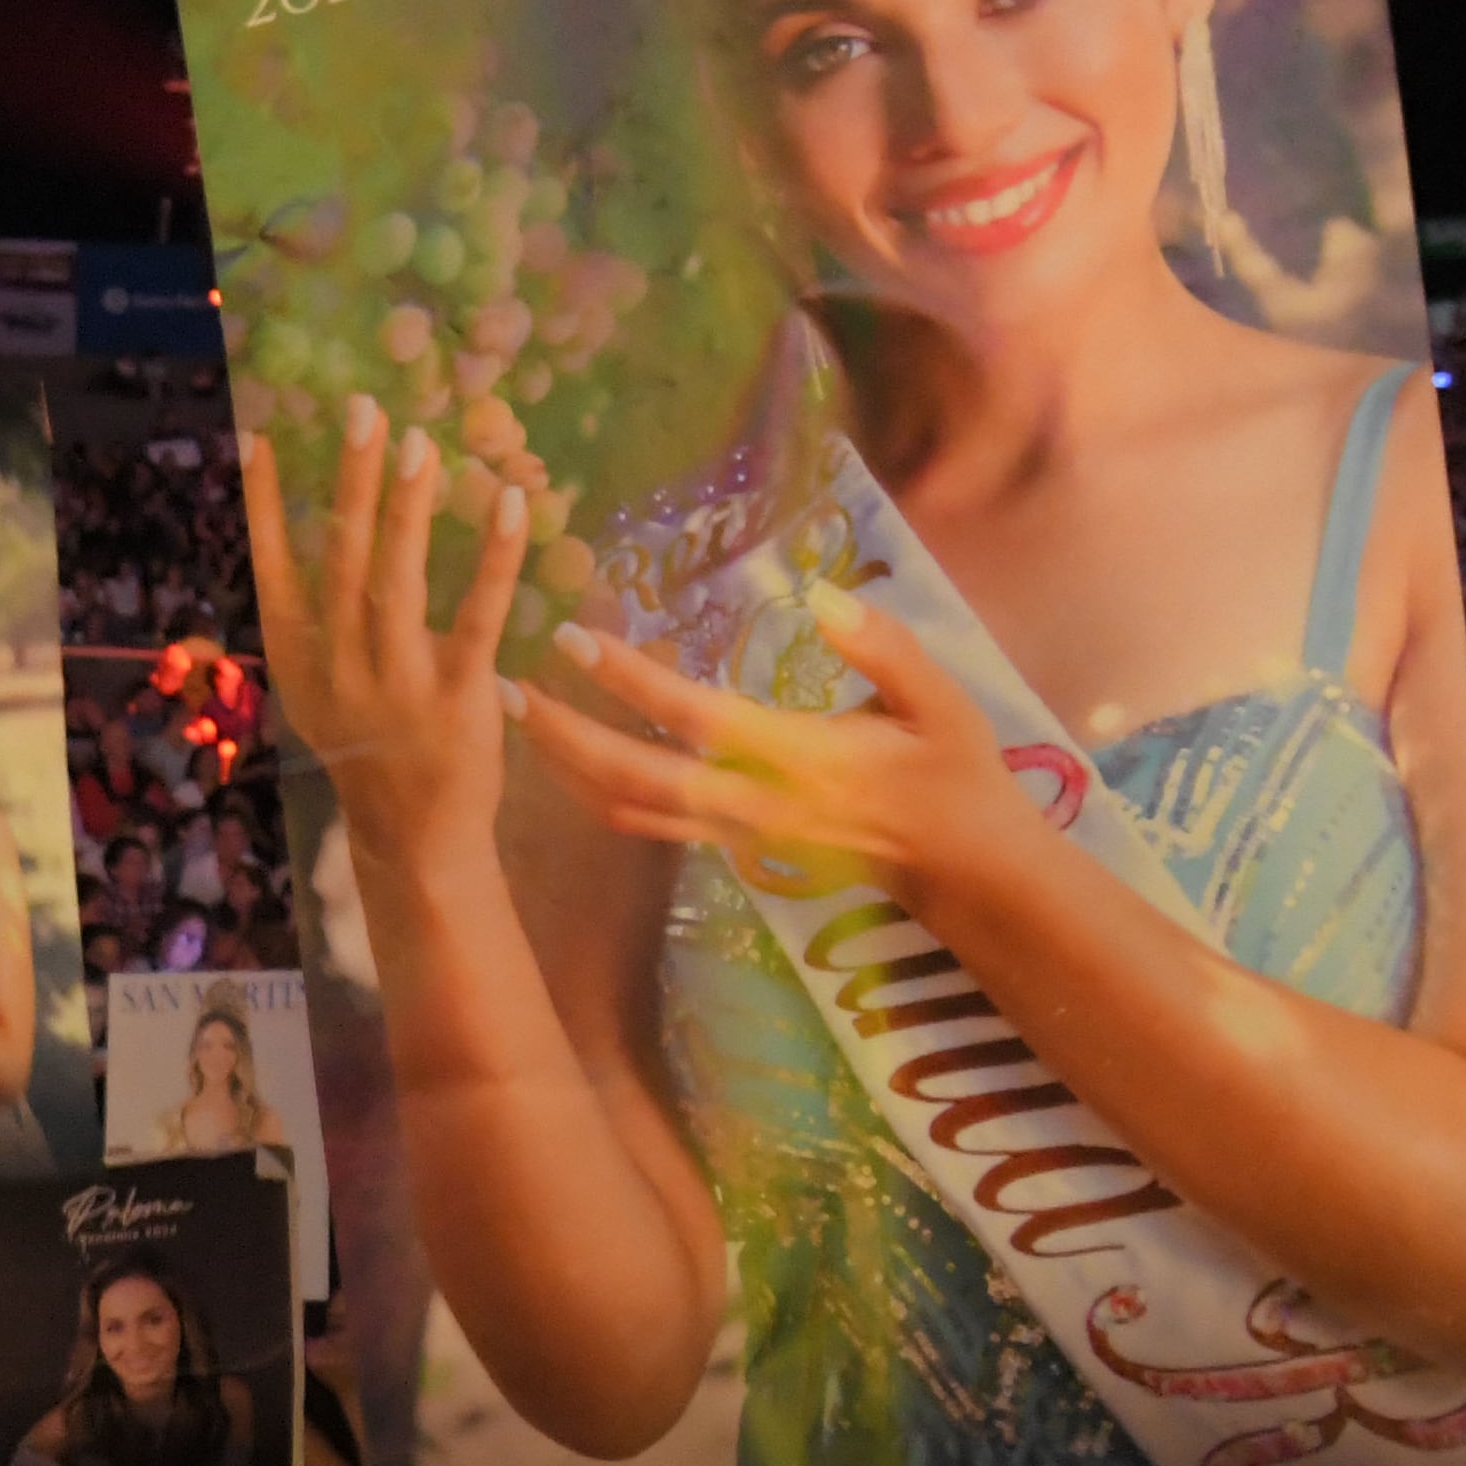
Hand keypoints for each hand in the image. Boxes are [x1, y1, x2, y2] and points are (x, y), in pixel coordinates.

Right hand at [239, 404, 522, 895]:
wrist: (413, 837)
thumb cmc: (370, 750)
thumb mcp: (321, 691)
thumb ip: (319, 622)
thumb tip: (328, 531)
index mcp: (300, 661)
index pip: (273, 571)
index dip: (264, 507)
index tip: (261, 441)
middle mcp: (340, 668)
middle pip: (341, 559)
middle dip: (351, 482)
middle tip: (362, 411)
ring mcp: (397, 684)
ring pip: (396, 581)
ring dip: (406, 506)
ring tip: (418, 441)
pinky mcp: (458, 699)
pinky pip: (476, 617)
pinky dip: (492, 559)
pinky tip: (506, 506)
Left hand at [514, 585, 1042, 912]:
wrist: (963, 870)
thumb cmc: (958, 773)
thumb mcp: (943, 701)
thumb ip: (884, 647)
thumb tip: (822, 595)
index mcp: (803, 759)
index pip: (698, 718)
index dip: (631, 682)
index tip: (574, 640)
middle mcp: (757, 804)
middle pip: (635, 780)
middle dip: (562, 739)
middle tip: (502, 688)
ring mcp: (740, 832)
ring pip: (630, 812)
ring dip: (565, 769)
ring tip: (514, 716)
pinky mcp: (735, 844)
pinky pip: (649, 826)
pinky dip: (596, 793)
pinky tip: (564, 758)